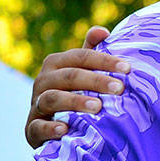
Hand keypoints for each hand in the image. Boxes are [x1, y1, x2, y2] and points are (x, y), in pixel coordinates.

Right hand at [25, 26, 126, 147]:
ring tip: (98, 107)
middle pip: (69, 76)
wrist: (51, 128)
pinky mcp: (32, 130)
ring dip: (75, 102)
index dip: (103, 60)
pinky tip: (65, 130)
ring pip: (52, 98)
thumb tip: (102, 31)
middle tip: (120, 88)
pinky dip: (50, 128)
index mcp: (56, 64)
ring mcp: (36, 105)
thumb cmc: (74, 93)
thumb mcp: (82, 72)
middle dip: (95, 81)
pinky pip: (38, 127)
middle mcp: (43, 81)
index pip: (80, 57)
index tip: (127, 68)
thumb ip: (91, 52)